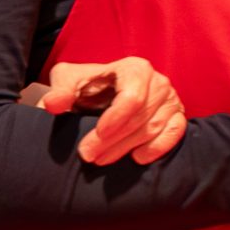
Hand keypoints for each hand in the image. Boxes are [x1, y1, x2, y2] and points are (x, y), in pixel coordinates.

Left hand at [30, 56, 188, 164]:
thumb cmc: (88, 86)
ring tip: (101, 160)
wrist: (106, 94)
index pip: (132, 96)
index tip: (98, 133)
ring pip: (153, 129)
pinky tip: (137, 158)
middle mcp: (158, 82)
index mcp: (135, 68)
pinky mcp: (177, 117)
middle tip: (89, 155)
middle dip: (114, 140)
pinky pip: (174, 134)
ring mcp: (171, 100)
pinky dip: (158, 147)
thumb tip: (51, 104)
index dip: (117, 118)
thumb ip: (61, 90)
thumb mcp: (69, 81)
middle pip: (140, 116)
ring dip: (127, 148)